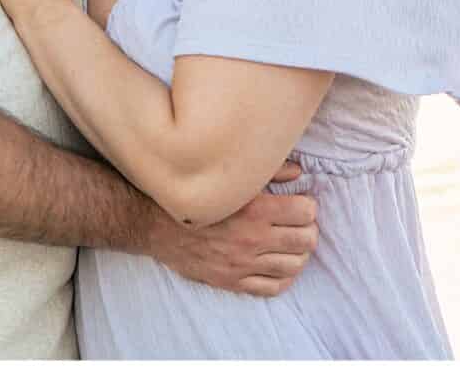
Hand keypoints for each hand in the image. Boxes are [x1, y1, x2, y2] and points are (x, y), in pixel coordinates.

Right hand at [139, 162, 318, 296]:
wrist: (152, 223)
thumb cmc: (189, 195)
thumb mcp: (226, 177)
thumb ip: (265, 171)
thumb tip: (298, 173)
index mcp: (253, 210)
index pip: (305, 212)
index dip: (306, 205)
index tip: (298, 202)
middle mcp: (251, 239)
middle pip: (306, 240)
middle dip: (307, 229)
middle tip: (298, 223)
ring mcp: (242, 264)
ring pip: (294, 265)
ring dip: (298, 253)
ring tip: (289, 243)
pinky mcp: (231, 280)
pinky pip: (273, 287)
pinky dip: (283, 277)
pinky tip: (278, 264)